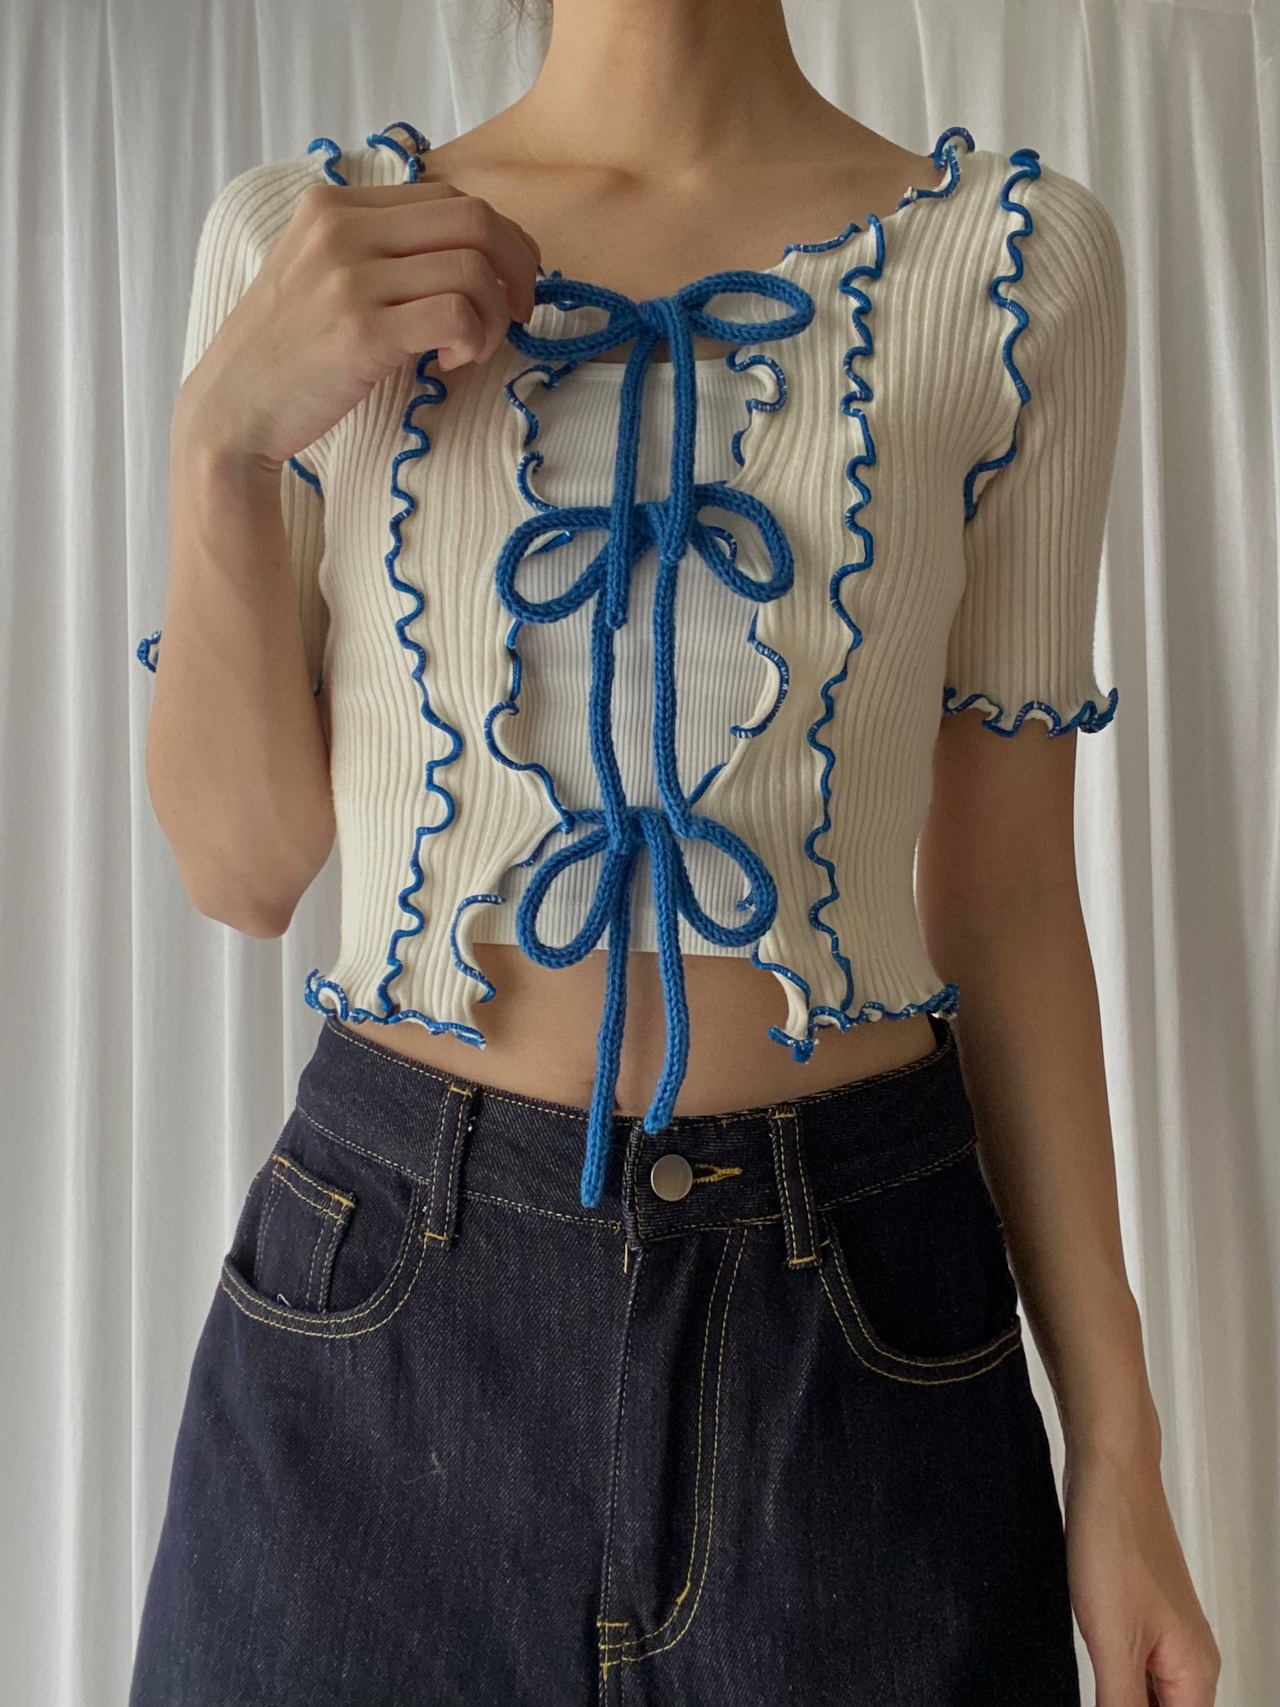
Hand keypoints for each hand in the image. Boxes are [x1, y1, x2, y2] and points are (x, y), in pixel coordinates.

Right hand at [178, 177, 542, 468]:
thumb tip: (470, 251)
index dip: (498, 238)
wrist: (232, 409)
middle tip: (517, 314)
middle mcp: (341, 229)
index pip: (448, 196)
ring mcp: (349, 278)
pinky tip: (454, 362)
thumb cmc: (287, 353)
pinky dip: (476, 341)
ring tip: (474, 350)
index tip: (505, 282)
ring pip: (474, 269)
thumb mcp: (318, 273)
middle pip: (474, 219)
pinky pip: (457, 316)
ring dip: (497, 316)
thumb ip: (377, 249)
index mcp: (332, 205)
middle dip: (517, 268)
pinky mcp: (362, 331)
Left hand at [1064, 1441, 1220, 1705]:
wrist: (1107, 1470)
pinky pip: (1130, 1665)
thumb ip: (1121, 1705)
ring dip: (1117, 1700)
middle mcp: (1188, 1658)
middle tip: (1098, 1690)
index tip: (1108, 1702)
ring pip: (1146, 1695)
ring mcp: (1164, 1633)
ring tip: (1093, 1681)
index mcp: (1195, 1673)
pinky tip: (1087, 1672)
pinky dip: (1110, 1677)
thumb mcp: (1112, 1643)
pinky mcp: (1138, 1612)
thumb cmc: (1117, 1538)